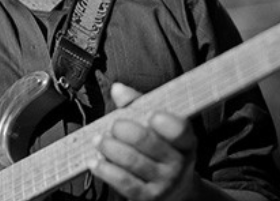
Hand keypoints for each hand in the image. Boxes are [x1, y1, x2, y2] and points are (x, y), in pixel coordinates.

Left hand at [90, 84, 197, 200]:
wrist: (177, 192)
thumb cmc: (164, 151)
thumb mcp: (160, 129)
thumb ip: (139, 105)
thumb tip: (117, 89)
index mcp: (184, 141)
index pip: (181, 131)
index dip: (168, 123)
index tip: (153, 115)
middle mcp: (177, 163)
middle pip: (149, 143)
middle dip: (126, 131)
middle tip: (114, 125)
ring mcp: (163, 182)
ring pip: (132, 161)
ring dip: (110, 147)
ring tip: (99, 139)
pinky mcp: (146, 197)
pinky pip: (123, 182)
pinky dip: (106, 170)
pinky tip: (95, 161)